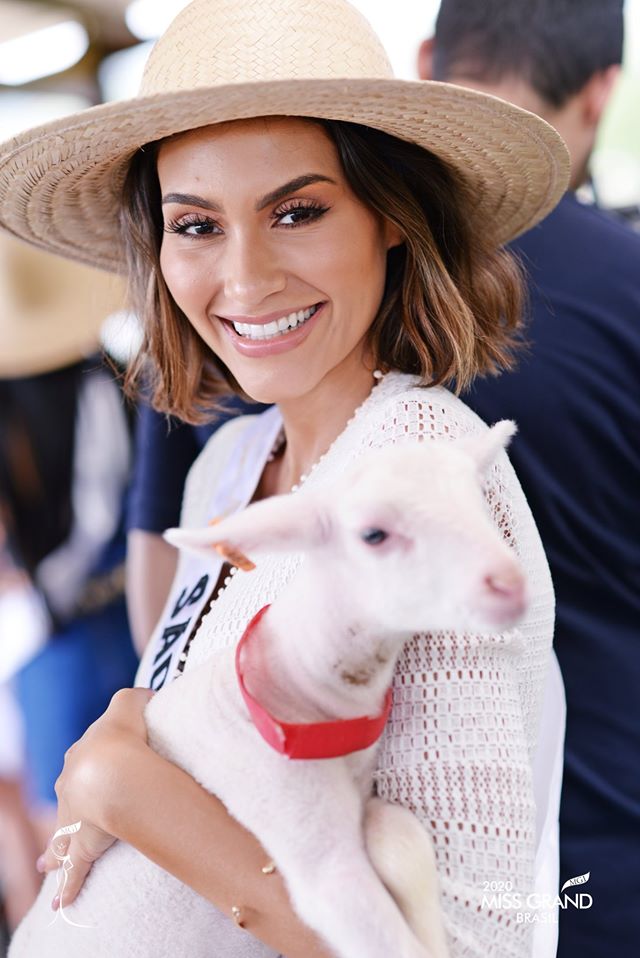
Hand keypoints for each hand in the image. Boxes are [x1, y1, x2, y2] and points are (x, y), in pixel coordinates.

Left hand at [37, 687, 154, 909]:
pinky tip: (61, 902)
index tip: (93, 771)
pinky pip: (73, 870)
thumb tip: (149, 695)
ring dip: (56, 851)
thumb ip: (139, 698)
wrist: (112, 767)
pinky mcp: (83, 846)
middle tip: (74, 817)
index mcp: (81, 755)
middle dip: (69, 807)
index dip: (89, 765)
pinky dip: (67, 886)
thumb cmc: (123, 734)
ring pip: (62, 835)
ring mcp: (74, 818)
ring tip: (47, 864)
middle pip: (68, 798)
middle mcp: (70, 787)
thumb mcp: (131, 703)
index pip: (82, 759)